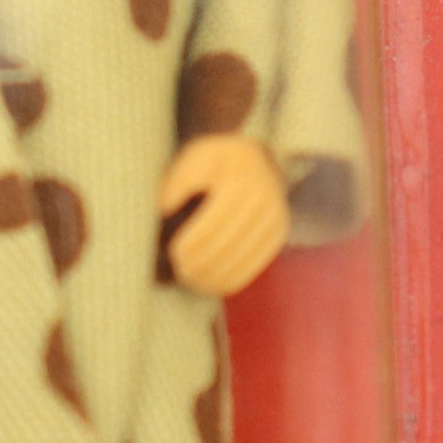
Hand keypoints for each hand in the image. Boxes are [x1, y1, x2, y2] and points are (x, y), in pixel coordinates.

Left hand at [159, 136, 287, 297]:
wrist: (256, 157)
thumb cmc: (216, 160)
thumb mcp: (194, 158)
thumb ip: (178, 181)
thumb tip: (164, 208)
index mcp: (241, 180)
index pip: (214, 222)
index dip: (194, 243)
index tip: (174, 253)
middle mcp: (264, 200)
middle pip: (229, 244)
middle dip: (202, 263)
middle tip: (180, 271)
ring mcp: (275, 219)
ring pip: (243, 259)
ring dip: (215, 276)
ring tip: (191, 281)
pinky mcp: (279, 234)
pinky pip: (255, 265)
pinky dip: (232, 279)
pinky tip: (211, 285)